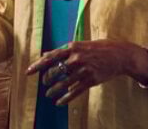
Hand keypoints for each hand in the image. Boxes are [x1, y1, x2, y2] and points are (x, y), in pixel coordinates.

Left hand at [26, 40, 146, 105]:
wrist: (119, 55)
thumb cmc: (98, 48)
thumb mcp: (79, 45)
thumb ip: (62, 50)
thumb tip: (46, 53)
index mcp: (72, 47)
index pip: (51, 56)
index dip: (38, 65)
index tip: (28, 72)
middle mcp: (77, 58)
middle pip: (55, 70)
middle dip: (47, 78)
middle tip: (44, 82)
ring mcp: (84, 70)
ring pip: (63, 83)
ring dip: (53, 89)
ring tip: (48, 93)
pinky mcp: (91, 80)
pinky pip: (75, 91)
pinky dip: (65, 98)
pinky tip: (59, 102)